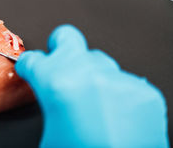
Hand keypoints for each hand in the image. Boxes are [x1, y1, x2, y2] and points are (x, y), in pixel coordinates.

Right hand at [15, 25, 167, 147]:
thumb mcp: (48, 136)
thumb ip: (47, 107)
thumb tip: (49, 101)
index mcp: (57, 84)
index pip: (32, 59)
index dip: (29, 65)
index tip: (31, 68)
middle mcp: (87, 73)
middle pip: (67, 36)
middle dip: (59, 45)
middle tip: (58, 58)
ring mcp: (118, 78)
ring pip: (98, 61)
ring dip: (91, 75)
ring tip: (92, 100)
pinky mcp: (143, 90)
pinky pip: (124, 82)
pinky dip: (117, 93)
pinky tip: (115, 114)